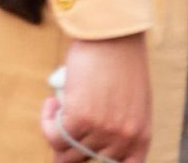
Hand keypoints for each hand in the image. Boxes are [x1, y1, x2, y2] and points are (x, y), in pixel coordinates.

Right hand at [41, 35, 151, 162]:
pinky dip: (47, 120)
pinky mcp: (81, 118)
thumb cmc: (120, 61)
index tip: (81, 152)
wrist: (112, 37)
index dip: (99, 161)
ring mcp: (103, 131)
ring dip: (54, 129)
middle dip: (68, 148)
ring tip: (56, 106)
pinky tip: (50, 102)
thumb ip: (119, 123)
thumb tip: (91, 138)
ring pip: (66, 150)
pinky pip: (54, 134)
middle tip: (59, 131)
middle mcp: (124, 139)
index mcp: (141, 137)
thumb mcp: (130, 102)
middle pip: (87, 159)